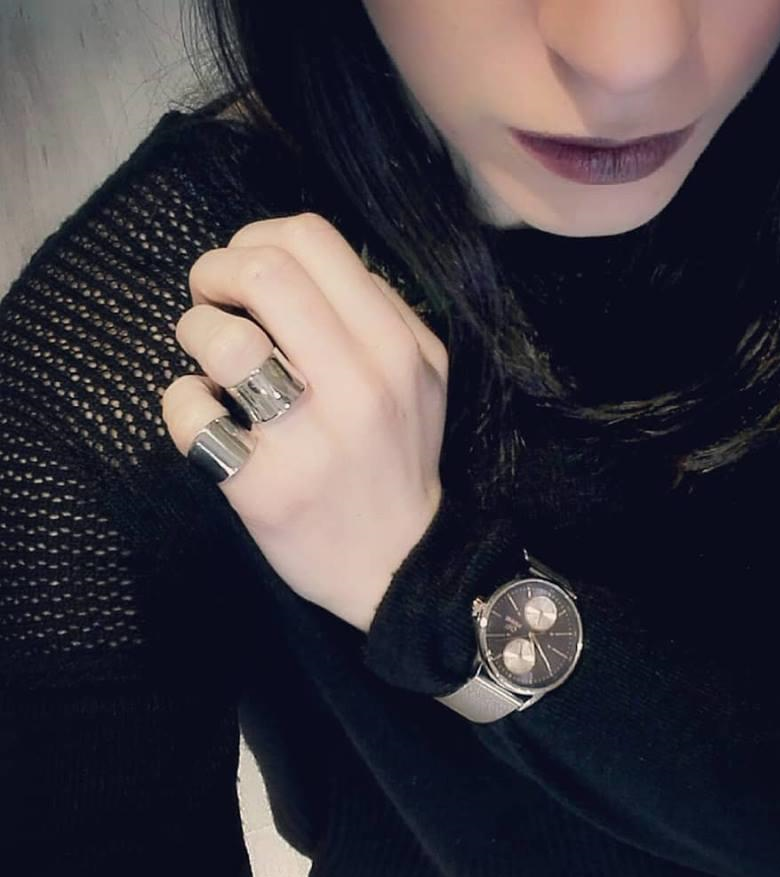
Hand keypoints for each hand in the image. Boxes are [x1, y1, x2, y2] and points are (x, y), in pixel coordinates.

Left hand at [160, 213, 448, 632]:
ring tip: (212, 363)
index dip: (256, 237)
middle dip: (214, 270)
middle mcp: (360, 384)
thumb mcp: (423, 376)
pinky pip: (191, 413)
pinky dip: (185, 402)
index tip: (245, 276)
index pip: (311, 238)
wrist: (400, 565)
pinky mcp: (264, 488)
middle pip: (262, 271)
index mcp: (398, 346)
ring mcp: (311, 439)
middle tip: (211, 298)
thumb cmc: (399, 459)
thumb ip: (381, 313)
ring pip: (221, 339)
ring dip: (197, 334)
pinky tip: (210, 417)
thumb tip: (301, 268)